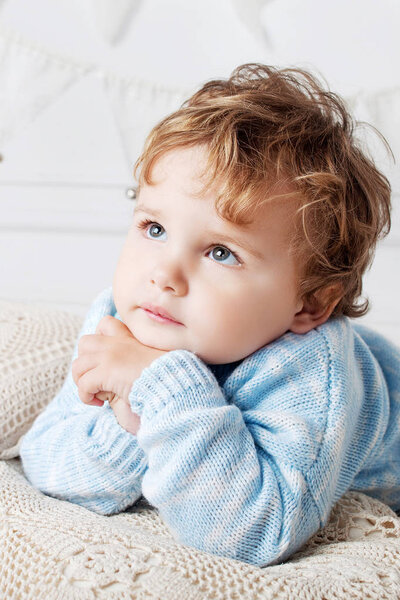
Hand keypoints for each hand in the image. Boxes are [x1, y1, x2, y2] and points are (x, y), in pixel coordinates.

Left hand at [71, 316, 166, 432]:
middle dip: (85, 363)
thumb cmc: (168, 380)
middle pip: (84, 343)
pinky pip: (83, 384)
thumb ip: (135, 360)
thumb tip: (120, 375)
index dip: (99, 340)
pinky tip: (99, 404)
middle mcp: (118, 343)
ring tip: (96, 396)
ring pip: (78, 365)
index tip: (106, 361)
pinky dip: (86, 396)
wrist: (173, 386)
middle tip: (96, 381)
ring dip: (82, 383)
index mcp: (130, 338)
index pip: (105, 324)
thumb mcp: (152, 362)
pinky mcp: (107, 372)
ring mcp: (110, 355)